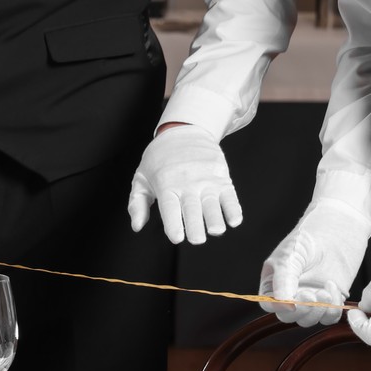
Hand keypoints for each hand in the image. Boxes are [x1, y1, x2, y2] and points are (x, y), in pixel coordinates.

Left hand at [127, 124, 241, 245]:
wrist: (184, 131)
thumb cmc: (159, 160)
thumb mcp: (141, 177)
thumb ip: (137, 204)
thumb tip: (137, 226)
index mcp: (165, 184)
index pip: (170, 206)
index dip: (174, 223)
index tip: (177, 237)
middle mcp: (187, 182)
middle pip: (192, 207)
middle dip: (195, 225)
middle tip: (197, 239)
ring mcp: (206, 179)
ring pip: (212, 203)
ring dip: (215, 218)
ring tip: (216, 231)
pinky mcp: (221, 176)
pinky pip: (230, 195)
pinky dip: (233, 208)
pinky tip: (234, 220)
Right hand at [258, 201, 370, 324]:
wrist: (337, 228)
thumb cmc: (308, 235)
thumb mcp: (290, 254)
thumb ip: (284, 278)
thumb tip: (283, 302)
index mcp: (273, 282)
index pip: (269, 303)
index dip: (279, 307)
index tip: (292, 304)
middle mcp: (290, 293)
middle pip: (288, 316)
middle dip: (301, 310)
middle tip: (311, 295)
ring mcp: (310, 298)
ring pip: (309, 319)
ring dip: (317, 311)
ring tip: (325, 290)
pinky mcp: (329, 300)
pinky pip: (328, 316)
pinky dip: (332, 309)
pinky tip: (333, 289)